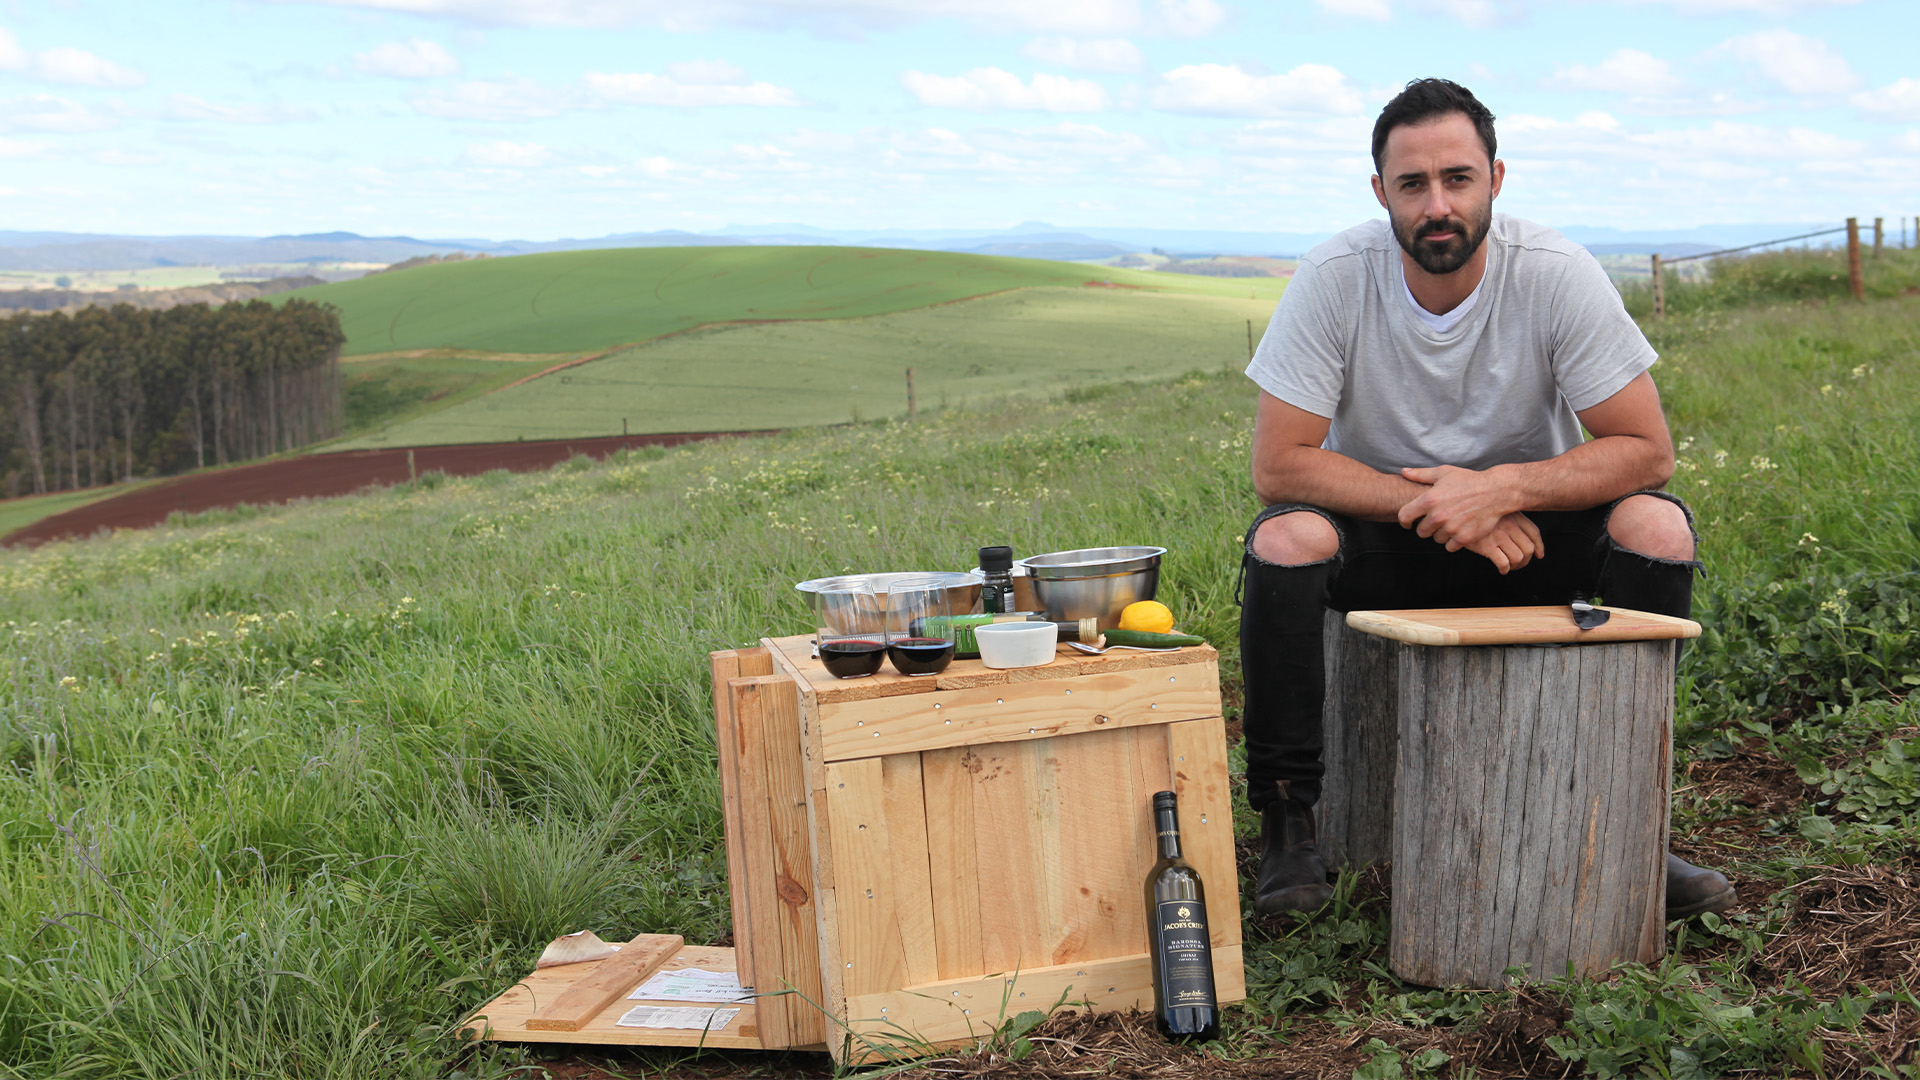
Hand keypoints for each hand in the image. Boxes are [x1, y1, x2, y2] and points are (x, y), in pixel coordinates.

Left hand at [1396, 464, 1519, 549]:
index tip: (1408, 523)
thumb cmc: (1468, 480)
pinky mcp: (1464, 538)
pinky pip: (1450, 547)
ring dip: (1440, 534)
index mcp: (1429, 500)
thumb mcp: (1443, 472)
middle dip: (1426, 527)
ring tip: (1450, 523)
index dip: (1404, 521)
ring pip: (1436, 539)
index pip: (1405, 517)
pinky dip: (1453, 541)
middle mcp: (1438, 516)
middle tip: (1435, 521)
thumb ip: (1421, 474)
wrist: (1496, 491)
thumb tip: (1404, 472)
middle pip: (1421, 532)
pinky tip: (1458, 531)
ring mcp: (1451, 528)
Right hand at [1463, 512, 1544, 573]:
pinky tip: (1501, 569)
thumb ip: (1505, 513)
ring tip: (1509, 567)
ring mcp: (1498, 535)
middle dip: (1526, 560)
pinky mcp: (1486, 546)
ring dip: (1516, 566)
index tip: (1539, 554)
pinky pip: (1503, 563)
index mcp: (1512, 515)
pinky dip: (1504, 569)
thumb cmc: (1471, 506)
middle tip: (1519, 564)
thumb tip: (1517, 529)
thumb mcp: (1492, 504)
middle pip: (1529, 548)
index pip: (1534, 532)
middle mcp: (1509, 525)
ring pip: (1518, 557)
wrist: (1452, 507)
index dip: (1539, 546)